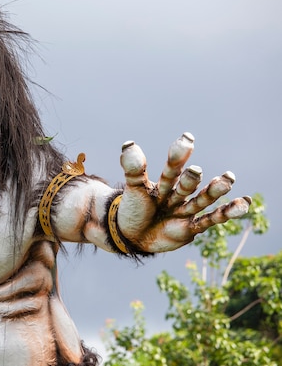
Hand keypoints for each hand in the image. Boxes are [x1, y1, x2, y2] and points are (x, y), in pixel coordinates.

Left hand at [117, 132, 250, 252]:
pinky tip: (244, 203)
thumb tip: (129, 144)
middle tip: (195, 171)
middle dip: (191, 178)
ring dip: (214, 191)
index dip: (178, 156)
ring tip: (228, 178)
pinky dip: (226, 213)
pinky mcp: (191, 228)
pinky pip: (209, 220)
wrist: (132, 235)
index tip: (187, 138)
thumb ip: (133, 169)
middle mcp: (178, 195)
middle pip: (187, 185)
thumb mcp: (133, 189)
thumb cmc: (132, 209)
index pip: (172, 168)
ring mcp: (185, 211)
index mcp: (164, 184)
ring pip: (201, 200)